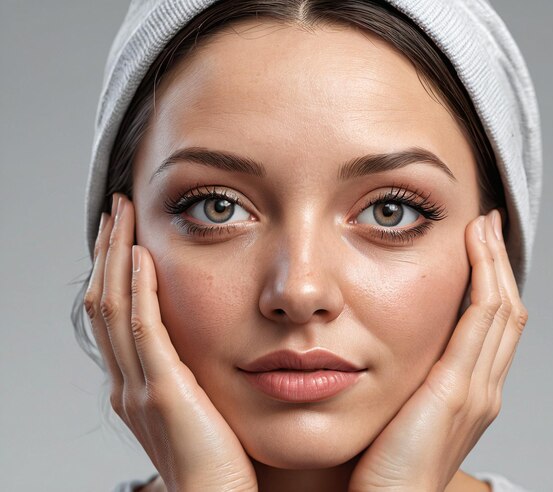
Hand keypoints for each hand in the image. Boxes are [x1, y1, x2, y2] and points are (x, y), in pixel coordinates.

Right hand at [84, 193, 257, 491]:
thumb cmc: (223, 462)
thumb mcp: (202, 407)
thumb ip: (194, 373)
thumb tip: (209, 339)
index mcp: (136, 384)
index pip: (115, 311)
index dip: (114, 266)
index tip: (125, 228)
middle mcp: (127, 383)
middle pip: (105, 301)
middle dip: (108, 250)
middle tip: (116, 208)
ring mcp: (139, 388)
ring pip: (114, 308)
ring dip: (116, 257)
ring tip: (122, 215)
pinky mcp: (163, 393)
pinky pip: (143, 331)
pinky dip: (139, 290)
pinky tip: (143, 257)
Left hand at [348, 210, 527, 491]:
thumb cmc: (383, 466)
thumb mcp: (400, 411)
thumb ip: (405, 380)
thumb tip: (382, 348)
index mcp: (470, 393)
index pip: (490, 327)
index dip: (489, 284)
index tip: (477, 248)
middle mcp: (483, 388)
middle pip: (504, 312)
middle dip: (497, 265)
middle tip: (487, 226)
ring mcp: (477, 389)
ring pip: (499, 310)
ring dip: (493, 264)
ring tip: (484, 228)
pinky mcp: (457, 390)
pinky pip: (481, 321)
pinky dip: (483, 280)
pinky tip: (475, 250)